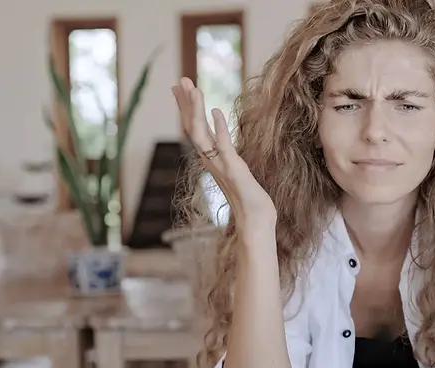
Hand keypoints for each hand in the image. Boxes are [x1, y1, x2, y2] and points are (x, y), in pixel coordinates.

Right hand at [172, 77, 275, 228]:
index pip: (194, 128)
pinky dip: (219, 128)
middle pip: (192, 127)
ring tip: (194, 89)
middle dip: (186, 103)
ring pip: (201, 134)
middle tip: (180, 80)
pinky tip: (216, 111)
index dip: (186, 108)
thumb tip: (223, 141)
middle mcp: (211, 161)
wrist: (255, 220)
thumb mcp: (236, 170)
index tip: (180, 88)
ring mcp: (220, 165)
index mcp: (211, 159)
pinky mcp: (234, 169)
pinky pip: (223, 146)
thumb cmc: (249, 199)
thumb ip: (228, 156)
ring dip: (196, 111)